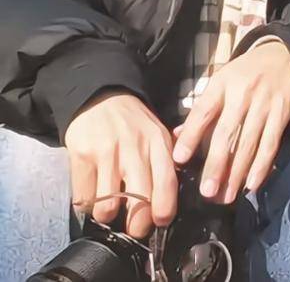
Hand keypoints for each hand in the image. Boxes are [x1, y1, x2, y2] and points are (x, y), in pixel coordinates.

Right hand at [64, 91, 177, 237]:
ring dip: (109, 215)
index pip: (167, 183)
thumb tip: (173, 197)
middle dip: (138, 224)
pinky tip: (93, 194)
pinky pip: (84, 199)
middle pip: (139, 202)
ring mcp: (107, 153)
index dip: (164, 210)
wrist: (100, 96)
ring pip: (108, 206)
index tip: (160, 221)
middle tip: (135, 227)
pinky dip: (88, 205)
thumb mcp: (157, 133)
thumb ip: (167, 161)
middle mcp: (134, 148)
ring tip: (111, 207)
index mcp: (158, 143)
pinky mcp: (81, 157)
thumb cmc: (133, 122)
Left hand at [173, 40, 289, 203]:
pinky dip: (262, 166)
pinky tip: (252, 184)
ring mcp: (264, 104)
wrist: (283, 57)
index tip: (179, 159)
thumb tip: (176, 138)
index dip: (191, 135)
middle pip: (227, 133)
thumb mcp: (221, 82)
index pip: (204, 111)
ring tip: (226, 196)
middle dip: (216, 164)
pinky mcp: (282, 113)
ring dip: (237, 173)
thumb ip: (202, 109)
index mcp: (222, 84)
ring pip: (249, 143)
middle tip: (206, 191)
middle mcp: (243, 94)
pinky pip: (271, 143)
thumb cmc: (245, 74)